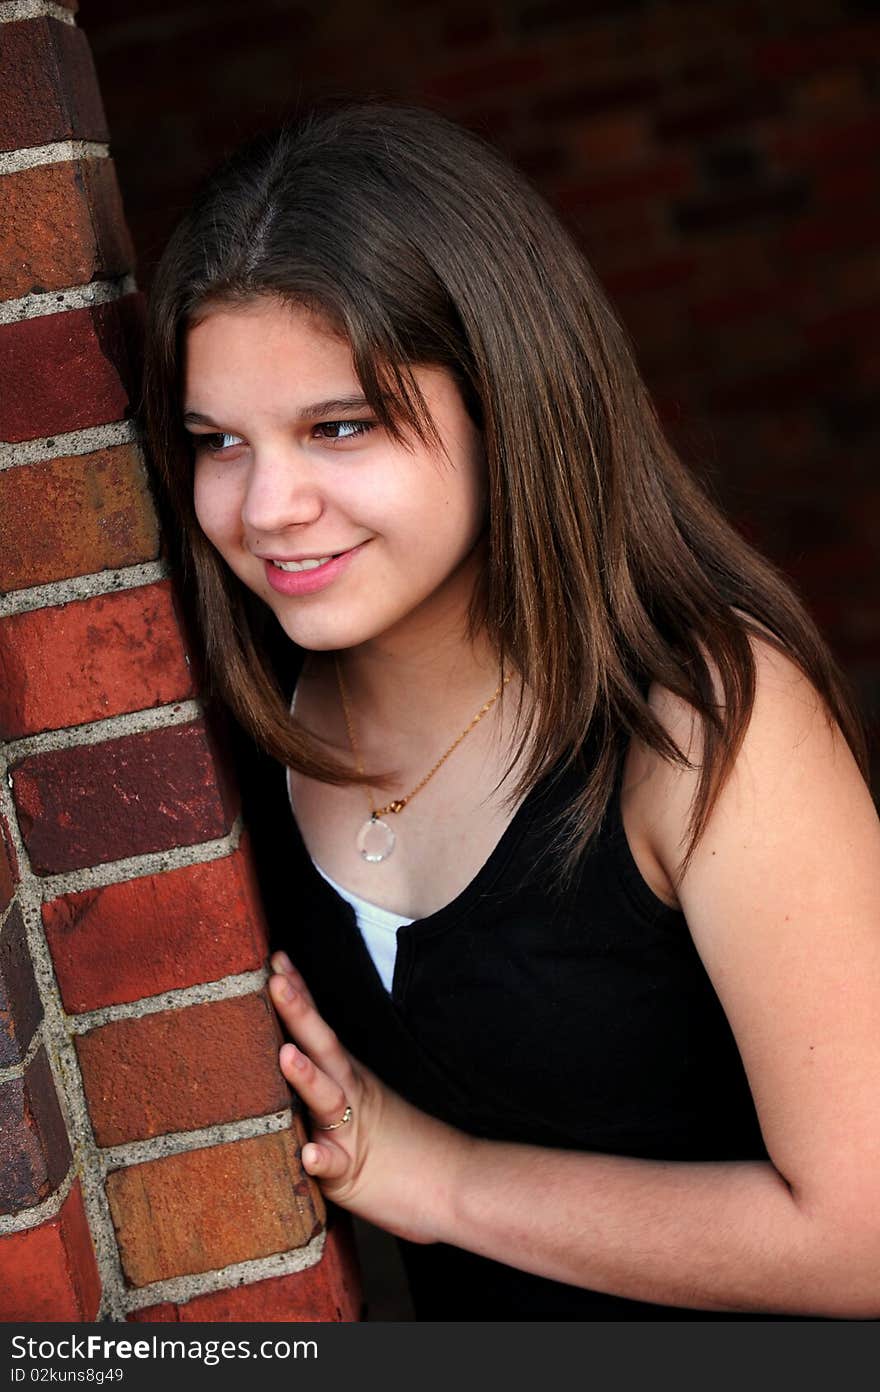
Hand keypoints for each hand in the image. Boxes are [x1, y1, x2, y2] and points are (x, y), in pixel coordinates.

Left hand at [268, 952, 464, 1243]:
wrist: (454, 1183)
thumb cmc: (404, 1145)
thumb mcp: (364, 1103)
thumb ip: (331, 1081)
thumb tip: (298, 1052)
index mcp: (349, 1077)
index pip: (320, 1028)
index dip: (300, 994)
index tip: (278, 958)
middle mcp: (350, 1095)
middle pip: (323, 1047)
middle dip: (299, 1012)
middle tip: (276, 979)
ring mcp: (351, 1132)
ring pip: (327, 1099)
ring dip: (307, 1077)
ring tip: (286, 1055)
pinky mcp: (352, 1174)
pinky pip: (335, 1166)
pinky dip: (322, 1159)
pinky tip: (308, 1156)